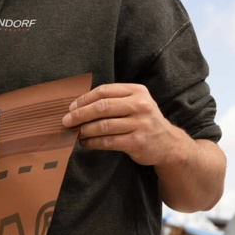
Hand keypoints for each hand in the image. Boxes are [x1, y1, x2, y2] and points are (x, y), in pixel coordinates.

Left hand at [62, 83, 179, 165]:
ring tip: (75, 133)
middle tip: (66, 121)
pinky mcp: (137, 142)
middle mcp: (140, 105)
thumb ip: (114, 100)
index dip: (84, 99)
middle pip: (102, 107)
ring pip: (103, 126)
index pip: (105, 91)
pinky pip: (108, 141)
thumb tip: (79, 104)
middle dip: (80, 114)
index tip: (71, 107)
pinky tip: (85, 143)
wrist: (168, 143)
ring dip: (84, 130)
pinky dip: (92, 142)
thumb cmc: (144, 121)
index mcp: (137, 91)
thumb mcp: (136, 103)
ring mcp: (140, 124)